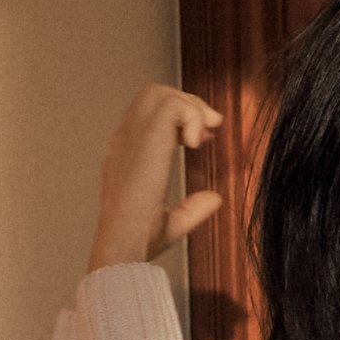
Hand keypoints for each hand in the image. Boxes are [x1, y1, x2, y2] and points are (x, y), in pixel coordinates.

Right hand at [88, 83, 224, 271]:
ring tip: (203, 135)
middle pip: (153, 94)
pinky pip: (170, 105)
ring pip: (159, 92)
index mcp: (127, 154)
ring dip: (190, 107)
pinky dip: (191, 115)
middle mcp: (126, 140)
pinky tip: (196, 143)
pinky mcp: (145, 142)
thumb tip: (215, 198)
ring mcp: (132, 137)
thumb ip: (193, 208)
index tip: (202, 140)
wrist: (124, 246)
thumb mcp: (172, 223)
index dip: (180, 119)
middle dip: (187, 103)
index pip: (149, 114)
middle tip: (209, 129)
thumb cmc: (138, 240)